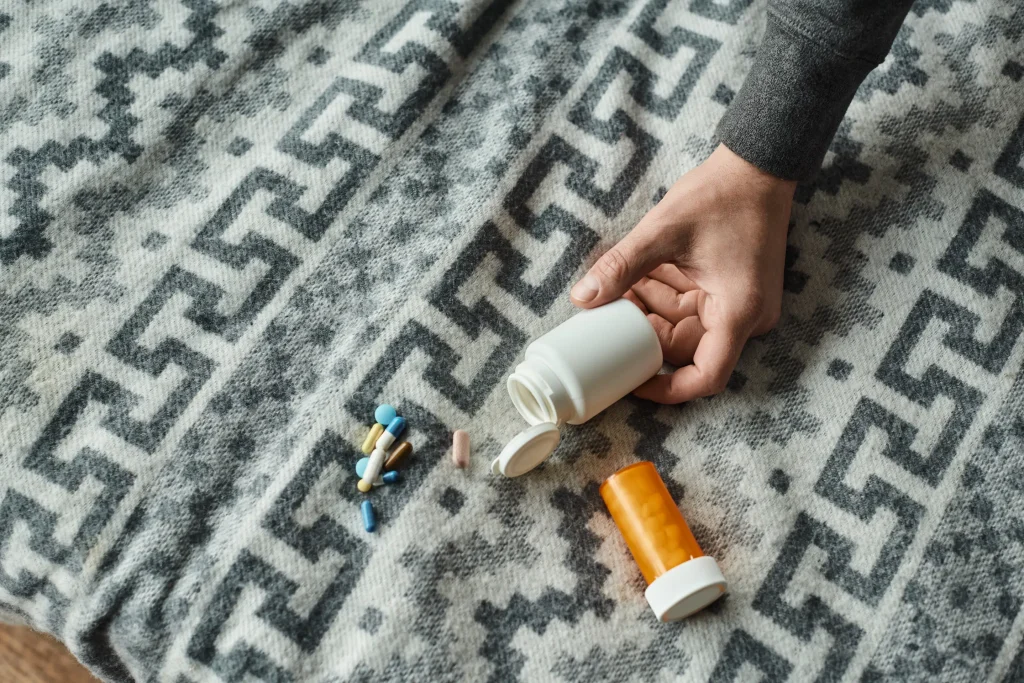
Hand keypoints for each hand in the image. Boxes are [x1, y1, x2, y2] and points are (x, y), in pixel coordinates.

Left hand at [569, 144, 795, 403]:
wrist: (759, 164)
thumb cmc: (722, 194)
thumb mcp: (663, 231)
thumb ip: (621, 267)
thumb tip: (582, 298)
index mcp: (738, 312)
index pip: (705, 377)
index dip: (667, 389)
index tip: (633, 384)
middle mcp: (746, 316)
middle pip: (687, 348)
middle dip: (645, 333)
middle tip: (608, 317)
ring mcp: (740, 304)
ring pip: (684, 326)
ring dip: (650, 310)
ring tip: (619, 286)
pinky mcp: (732, 290)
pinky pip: (692, 306)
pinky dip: (664, 295)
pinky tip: (638, 277)